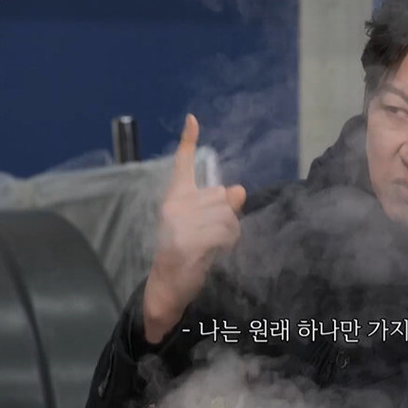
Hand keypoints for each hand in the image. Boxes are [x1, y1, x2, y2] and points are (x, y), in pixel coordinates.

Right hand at [143, 114, 245, 342]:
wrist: (168, 287)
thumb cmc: (187, 256)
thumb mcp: (203, 227)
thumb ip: (220, 207)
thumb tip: (239, 189)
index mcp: (175, 199)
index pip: (182, 165)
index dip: (188, 142)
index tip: (193, 119)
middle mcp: (175, 206)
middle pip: (222, 197)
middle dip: (227, 218)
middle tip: (213, 239)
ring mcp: (180, 223)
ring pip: (228, 215)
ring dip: (231, 233)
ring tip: (215, 248)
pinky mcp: (189, 240)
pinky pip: (226, 232)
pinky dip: (229, 244)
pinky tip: (216, 254)